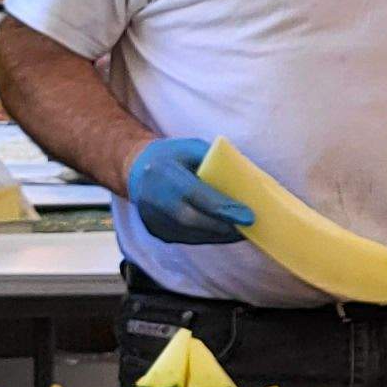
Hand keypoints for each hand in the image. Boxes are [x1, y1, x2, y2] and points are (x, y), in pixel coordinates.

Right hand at [123, 138, 255, 245]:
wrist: (135, 172)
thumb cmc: (170, 156)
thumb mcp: (191, 148)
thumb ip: (215, 163)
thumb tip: (246, 181)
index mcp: (165, 175)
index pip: (197, 195)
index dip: (224, 208)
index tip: (249, 217)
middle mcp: (157, 201)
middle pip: (195, 221)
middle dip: (226, 226)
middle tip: (251, 227)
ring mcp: (155, 220)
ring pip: (194, 235)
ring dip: (221, 235)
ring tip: (243, 231)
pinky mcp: (159, 232)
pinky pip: (189, 238)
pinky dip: (209, 236)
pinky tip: (225, 232)